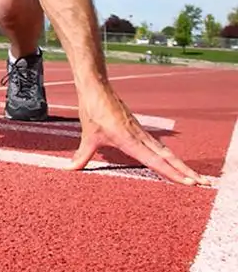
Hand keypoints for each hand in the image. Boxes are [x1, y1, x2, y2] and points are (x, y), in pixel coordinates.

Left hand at [67, 82, 209, 185]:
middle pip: (167, 157)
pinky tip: (172, 160)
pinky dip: (168, 155)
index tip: (188, 183)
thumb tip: (69, 169)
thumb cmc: (92, 110)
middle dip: (185, 171)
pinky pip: (157, 144)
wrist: (96, 87)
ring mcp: (140, 132)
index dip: (171, 173)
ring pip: (164, 151)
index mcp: (129, 140)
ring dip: (179, 163)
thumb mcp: (87, 135)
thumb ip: (81, 155)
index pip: (155, 161)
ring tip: (194, 176)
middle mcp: (139, 137)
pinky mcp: (138, 128)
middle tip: (202, 184)